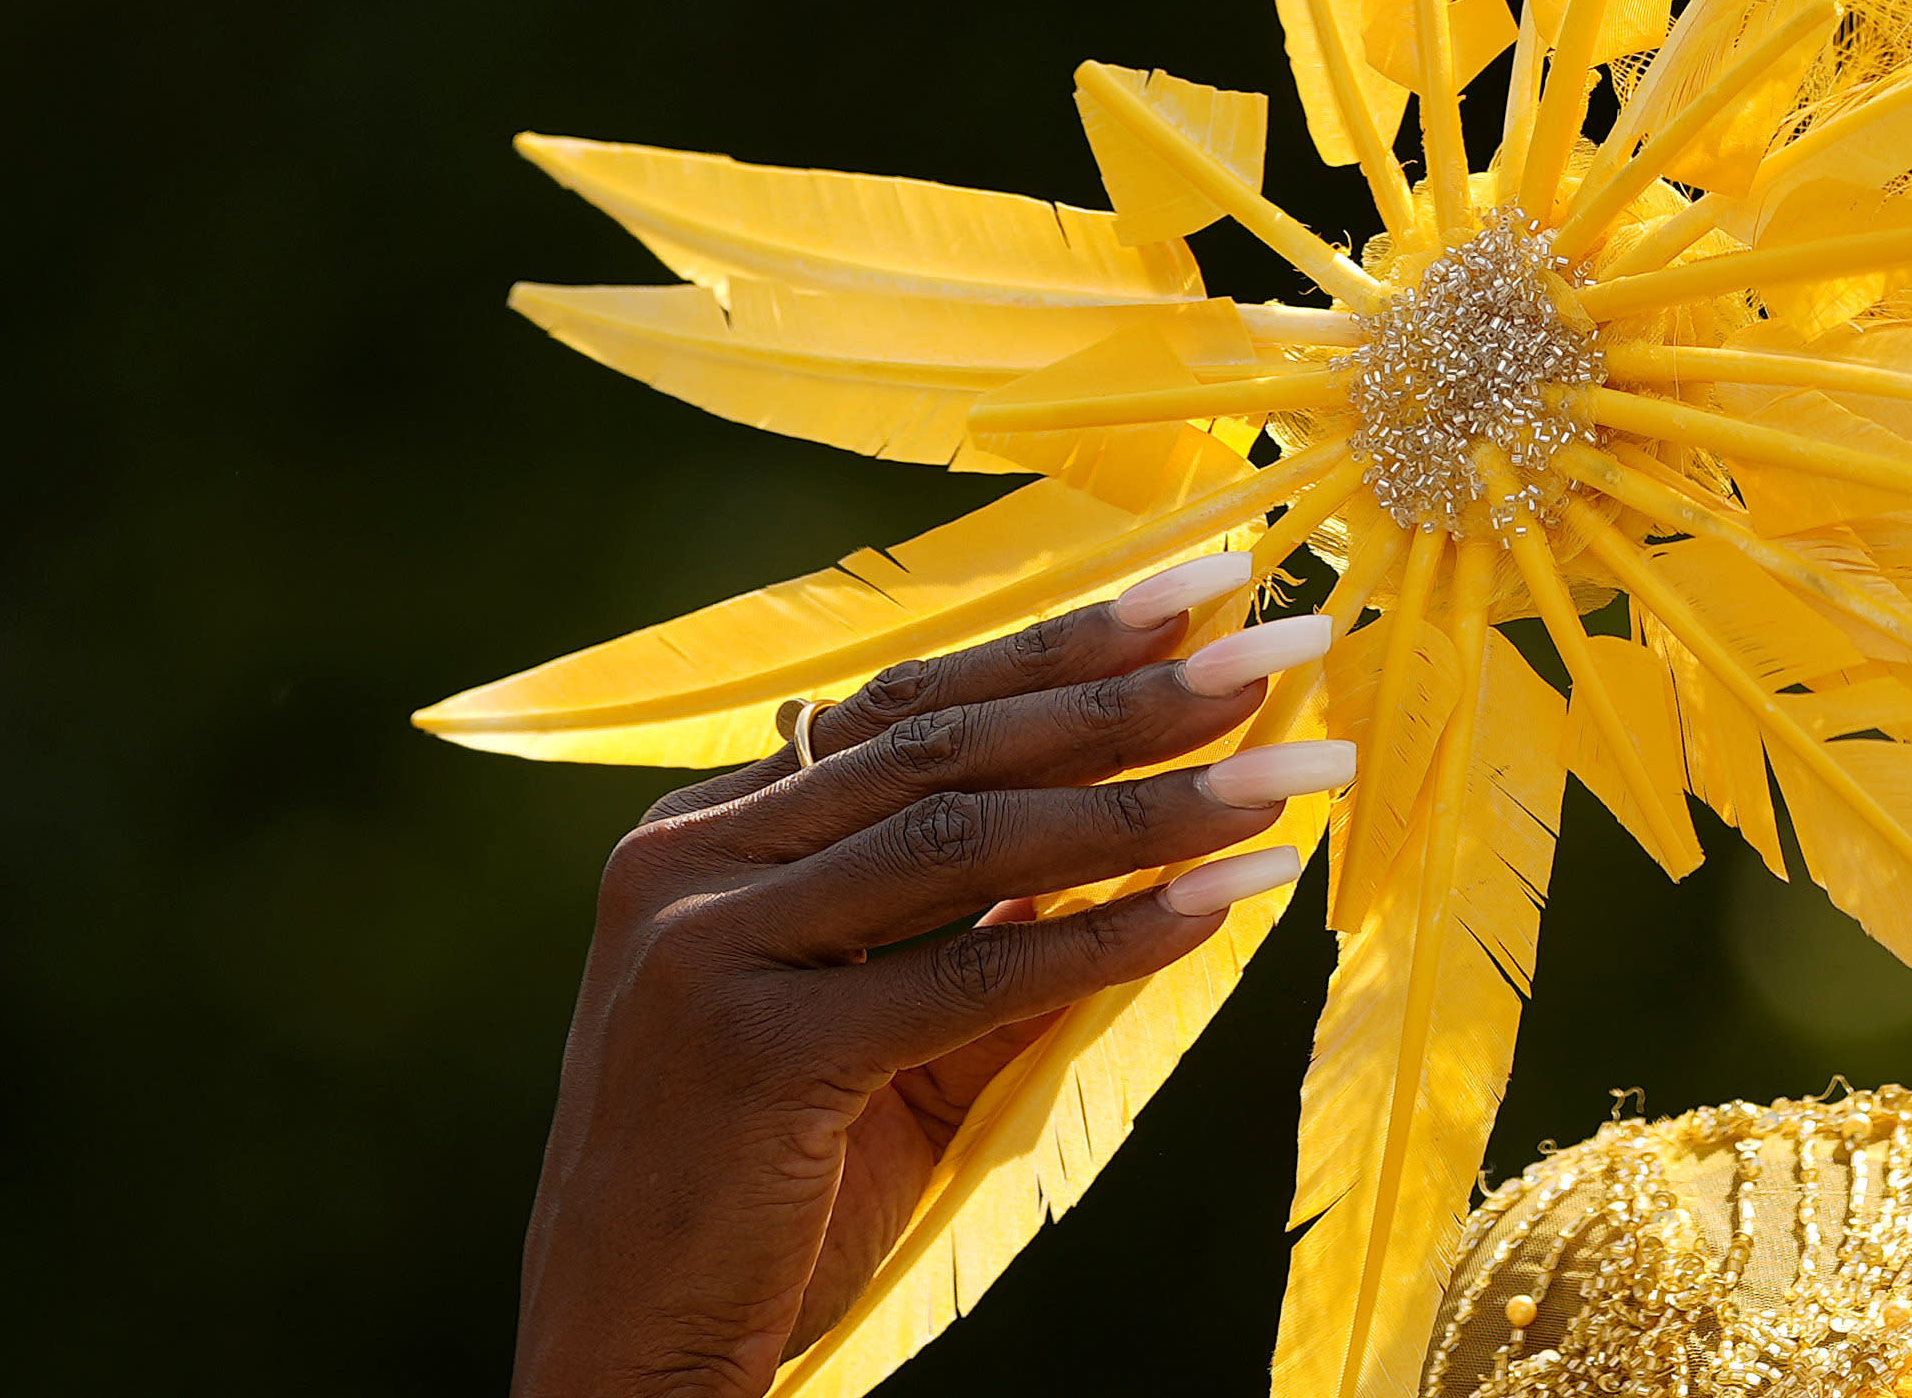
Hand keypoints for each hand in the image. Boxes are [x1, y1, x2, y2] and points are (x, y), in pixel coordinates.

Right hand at [511, 549, 1346, 1397]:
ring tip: (1292, 770)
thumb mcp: (874, 1033)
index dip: (1061, 644)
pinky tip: (1219, 903)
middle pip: (948, 744)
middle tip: (1283, 638)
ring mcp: (704, 952)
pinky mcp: (749, 1054)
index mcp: (702, 835)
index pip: (907, 703)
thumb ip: (980, 928)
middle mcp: (689, 867)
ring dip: (1151, 800)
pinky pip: (966, 973)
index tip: (1203, 589)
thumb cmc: (754, 1195)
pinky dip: (1104, 939)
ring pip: (967, 837)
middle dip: (1132, 690)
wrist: (619, 1354)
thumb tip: (1147, 833)